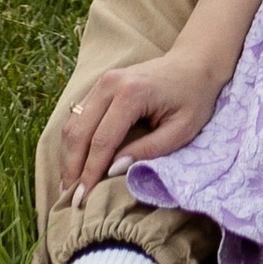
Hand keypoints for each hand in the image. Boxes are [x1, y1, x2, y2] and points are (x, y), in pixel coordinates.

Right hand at [55, 48, 227, 196]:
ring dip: (68, 156)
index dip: (90, 173)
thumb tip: (113, 171)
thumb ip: (148, 151)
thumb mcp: (181, 130)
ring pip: (73, 123)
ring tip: (69, 185)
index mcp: (132, 94)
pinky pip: (78, 116)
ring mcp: (103, 82)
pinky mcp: (100, 85)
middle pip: (79, 132)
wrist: (195, 63)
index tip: (82, 199)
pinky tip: (75, 163)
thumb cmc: (194, 98)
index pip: (101, 141)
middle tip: (69, 198)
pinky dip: (73, 142)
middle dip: (71, 168)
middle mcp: (110, 84)